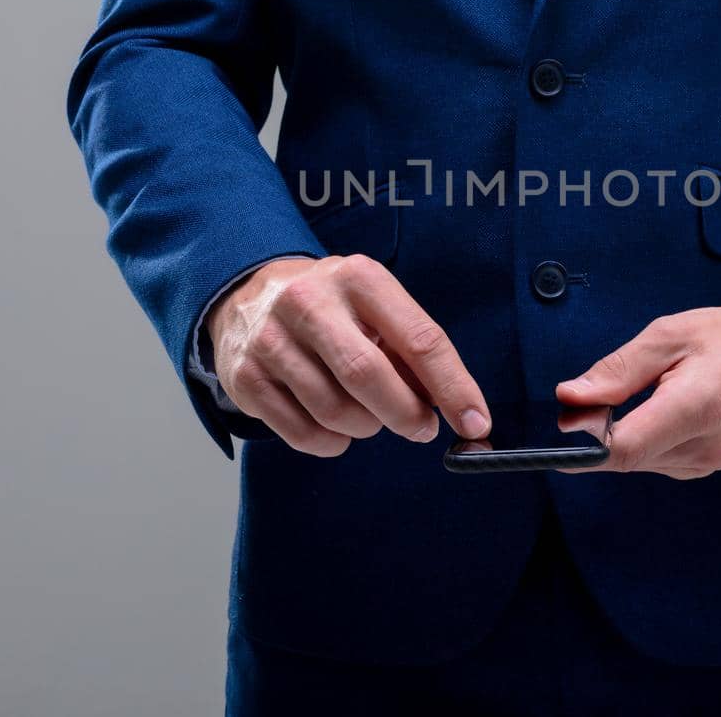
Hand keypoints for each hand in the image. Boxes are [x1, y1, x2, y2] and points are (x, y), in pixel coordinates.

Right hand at [210, 256, 490, 455]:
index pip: (418, 338)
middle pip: (369, 375)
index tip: (476, 424)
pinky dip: (331, 443)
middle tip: (421, 428)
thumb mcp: (375, 307)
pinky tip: (335, 426)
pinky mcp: (244, 377)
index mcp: (358, 278)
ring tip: (368, 414)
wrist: (249, 297)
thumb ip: (411, 351)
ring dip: (365, 427)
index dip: (453, 387)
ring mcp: (270, 339)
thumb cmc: (334, 309)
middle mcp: (309, 301)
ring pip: (335, 412)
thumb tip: (458, 410)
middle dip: (406, 414)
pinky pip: (302, 434)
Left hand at [556, 299, 720, 479]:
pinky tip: (656, 410)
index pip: (624, 449)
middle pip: (626, 458)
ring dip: (621, 436)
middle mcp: (705, 446)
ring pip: (639, 462)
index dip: (584, 441)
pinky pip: (658, 461)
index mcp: (697, 406)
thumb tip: (570, 398)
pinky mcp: (710, 467)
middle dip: (597, 432)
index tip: (568, 417)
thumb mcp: (671, 334)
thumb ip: (619, 370)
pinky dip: (644, 440)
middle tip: (594, 394)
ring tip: (638, 393)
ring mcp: (710, 463)